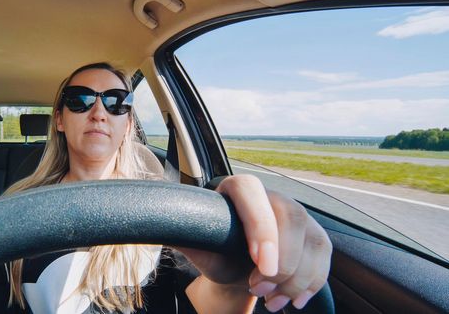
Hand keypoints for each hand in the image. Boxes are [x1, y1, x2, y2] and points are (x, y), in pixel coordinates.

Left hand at [180, 174, 331, 312]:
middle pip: (292, 218)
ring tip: (271, 301)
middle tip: (259, 290)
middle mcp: (272, 195)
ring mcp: (297, 214)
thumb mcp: (199, 246)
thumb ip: (187, 236)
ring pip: (313, 241)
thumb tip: (164, 230)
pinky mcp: (314, 236)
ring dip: (296, 279)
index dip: (261, 227)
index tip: (261, 264)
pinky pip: (324, 259)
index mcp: (239, 188)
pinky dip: (310, 284)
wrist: (235, 267)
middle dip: (282, 263)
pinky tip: (290, 300)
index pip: (252, 194)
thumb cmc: (216, 251)